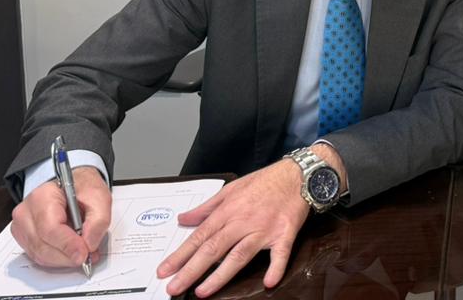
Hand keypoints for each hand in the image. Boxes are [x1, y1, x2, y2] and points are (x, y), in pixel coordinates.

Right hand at [12, 166, 111, 268]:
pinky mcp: (23, 237)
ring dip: (63, 259)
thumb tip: (90, 245)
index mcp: (42, 196)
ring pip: (39, 254)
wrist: (69, 184)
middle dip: (67, 256)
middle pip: (42, 245)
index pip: (49, 228)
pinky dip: (56, 258)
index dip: (67, 245)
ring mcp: (21, 226)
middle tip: (88, 255)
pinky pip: (37, 256)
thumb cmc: (81, 188)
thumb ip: (99, 220)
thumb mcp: (99, 196)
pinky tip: (69, 252)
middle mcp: (26, 212)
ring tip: (82, 253)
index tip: (83, 254)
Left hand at [156, 158, 309, 296]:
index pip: (199, 236)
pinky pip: (280, 253)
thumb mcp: (231, 189)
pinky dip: (276, 267)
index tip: (164, 270)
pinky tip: (268, 281)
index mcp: (228, 211)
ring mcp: (264, 229)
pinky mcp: (285, 233)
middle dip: (191, 270)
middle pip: (213, 248)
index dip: (180, 255)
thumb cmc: (265, 182)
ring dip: (221, 274)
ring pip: (239, 254)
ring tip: (203, 291)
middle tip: (174, 287)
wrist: (297, 175)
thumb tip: (184, 219)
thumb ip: (206, 207)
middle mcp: (243, 221)